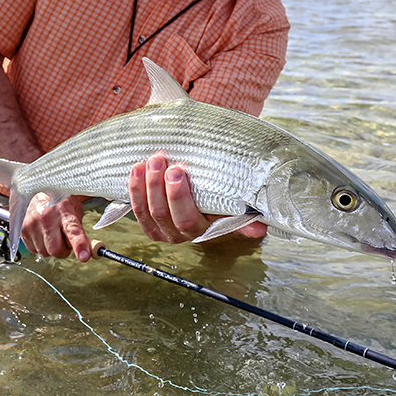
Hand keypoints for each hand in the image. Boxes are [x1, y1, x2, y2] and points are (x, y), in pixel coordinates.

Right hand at [19, 193, 93, 261]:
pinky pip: (33, 250)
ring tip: (51, 233)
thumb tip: (91, 251)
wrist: (38, 190)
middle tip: (64, 240)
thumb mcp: (74, 212)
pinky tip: (41, 233)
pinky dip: (39, 246)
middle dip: (63, 251)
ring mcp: (33, 224)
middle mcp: (47, 218)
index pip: (74, 232)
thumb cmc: (59, 203)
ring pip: (44, 252)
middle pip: (56, 250)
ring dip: (50, 248)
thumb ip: (80, 232)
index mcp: (65, 213)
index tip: (84, 256)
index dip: (79, 246)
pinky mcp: (23, 229)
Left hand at [129, 154, 266, 243]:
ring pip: (147, 211)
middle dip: (158, 186)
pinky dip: (134, 188)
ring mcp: (161, 230)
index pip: (187, 220)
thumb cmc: (218, 194)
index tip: (177, 172)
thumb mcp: (232, 203)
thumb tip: (261, 227)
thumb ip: (244, 214)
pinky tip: (136, 169)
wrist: (201, 188)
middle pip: (163, 214)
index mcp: (202, 230)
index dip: (178, 198)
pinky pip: (135, 209)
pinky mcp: (147, 223)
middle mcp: (181, 235)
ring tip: (150, 160)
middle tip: (161, 160)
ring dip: (145, 184)